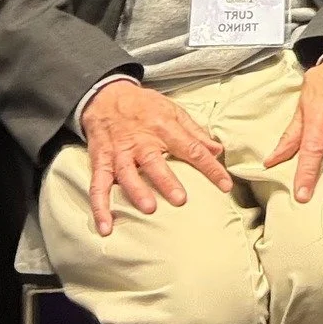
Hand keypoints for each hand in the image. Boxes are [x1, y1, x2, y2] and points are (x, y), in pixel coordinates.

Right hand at [80, 80, 230, 235]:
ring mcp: (119, 152)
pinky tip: (105, 227)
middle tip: (180, 200)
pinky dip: (99, 207)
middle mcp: (141, 140)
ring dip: (136, 191)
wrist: (107, 97)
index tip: (225, 185)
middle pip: (154, 161)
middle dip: (166, 180)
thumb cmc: (145, 106)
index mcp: (164, 127)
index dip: (209, 167)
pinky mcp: (101, 161)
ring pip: (126, 173)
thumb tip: (217, 150)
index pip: (191, 147)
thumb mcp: (173, 111)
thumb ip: (195, 132)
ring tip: (148, 209)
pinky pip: (98, 185)